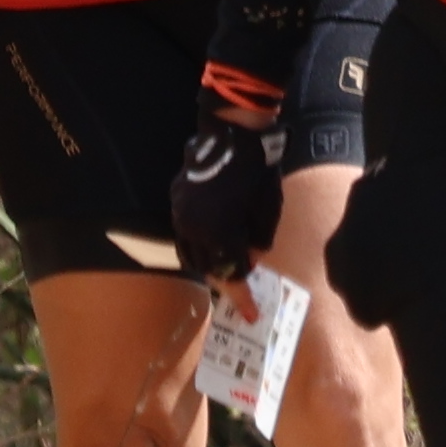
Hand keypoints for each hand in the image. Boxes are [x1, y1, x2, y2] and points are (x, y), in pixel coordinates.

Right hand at [167, 108, 287, 280]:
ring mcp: (180, 213)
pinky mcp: (176, 199)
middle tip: (242, 288)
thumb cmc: (258, 171)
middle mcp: (193, 227)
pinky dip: (197, 244)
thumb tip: (250, 258)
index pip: (230, 274)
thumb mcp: (269, 211)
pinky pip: (183, 232)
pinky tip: (210, 243)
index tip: (250, 314)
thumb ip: (259, 241)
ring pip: (189, 252)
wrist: (233, 132)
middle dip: (225, 279)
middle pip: (206, 267)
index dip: (241, 297)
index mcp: (219, 231)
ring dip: (208, 264)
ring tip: (226, 266)